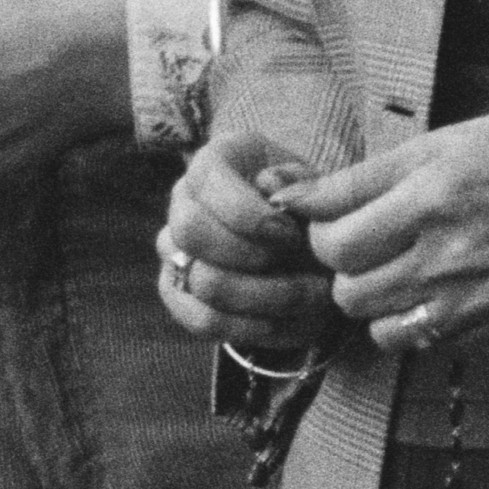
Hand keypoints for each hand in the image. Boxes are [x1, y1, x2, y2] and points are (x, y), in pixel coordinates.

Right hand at [158, 125, 333, 351]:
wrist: (311, 246)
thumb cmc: (311, 212)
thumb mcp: (315, 190)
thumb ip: (299, 186)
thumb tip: (269, 188)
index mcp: (214, 161)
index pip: (207, 183)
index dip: (250, 216)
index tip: (293, 235)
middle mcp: (182, 199)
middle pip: (190, 231)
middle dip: (251, 257)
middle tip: (297, 265)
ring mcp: (174, 248)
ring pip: (202, 281)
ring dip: (264, 297)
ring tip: (308, 298)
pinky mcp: (177, 291)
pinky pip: (199, 319)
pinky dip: (246, 327)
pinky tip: (280, 321)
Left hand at [294, 109, 488, 355]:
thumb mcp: (429, 147)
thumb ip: (352, 181)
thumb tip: (284, 197)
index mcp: (430, 201)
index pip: (334, 247)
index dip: (321, 236)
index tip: (337, 223)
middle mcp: (452, 256)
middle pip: (350, 295)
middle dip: (345, 272)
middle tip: (366, 247)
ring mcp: (479, 297)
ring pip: (380, 330)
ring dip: (376, 303)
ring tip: (398, 270)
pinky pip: (427, 343)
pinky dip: (416, 321)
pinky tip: (434, 288)